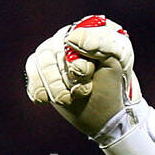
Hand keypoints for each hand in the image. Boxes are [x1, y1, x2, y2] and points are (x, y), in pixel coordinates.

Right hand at [24, 15, 154, 154]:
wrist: (113, 121)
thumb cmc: (122, 95)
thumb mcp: (122, 68)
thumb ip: (105, 44)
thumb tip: (73, 37)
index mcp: (97, 37)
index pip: (80, 33)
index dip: (82, 49)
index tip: (87, 72)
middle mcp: (74, 43)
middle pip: (55, 48)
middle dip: (64, 72)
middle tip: (79, 90)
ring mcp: (58, 58)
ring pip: (41, 60)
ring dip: (53, 82)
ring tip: (68, 98)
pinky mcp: (45, 74)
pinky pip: (32, 71)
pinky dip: (38, 86)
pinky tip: (45, 100)